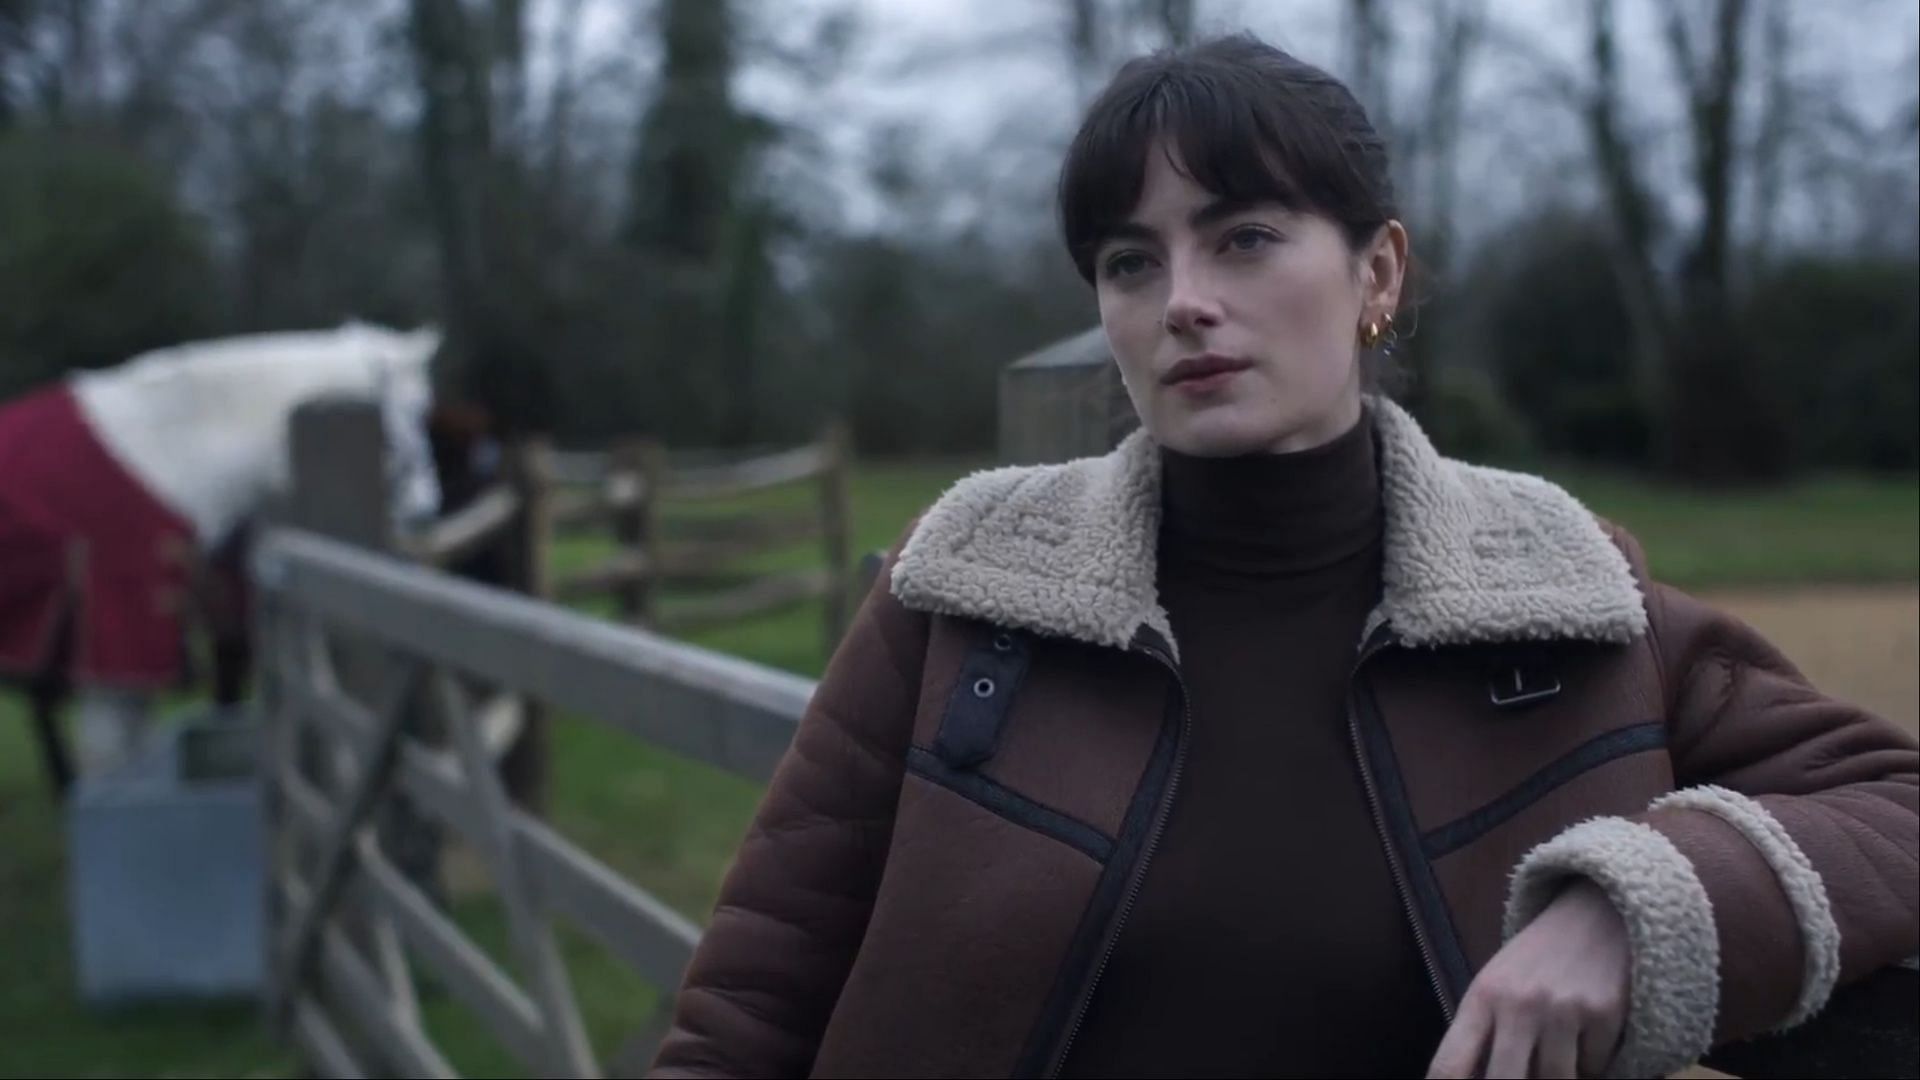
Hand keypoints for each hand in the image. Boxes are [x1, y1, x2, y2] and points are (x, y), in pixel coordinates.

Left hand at [1427, 880, 1630, 1078]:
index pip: (1449, 1065)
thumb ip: (1482, 1034)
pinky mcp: (1604, 1015)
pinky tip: (1586, 1040)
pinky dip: (1589, 1064)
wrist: (1595, 913)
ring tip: (1554, 1059)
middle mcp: (1518, 1005)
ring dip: (1556, 1078)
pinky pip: (1594, 1068)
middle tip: (1519, 1074)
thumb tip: (1471, 1078)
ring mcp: (1562, 1011)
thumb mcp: (1496, 985)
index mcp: (1481, 998)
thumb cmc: (1537, 958)